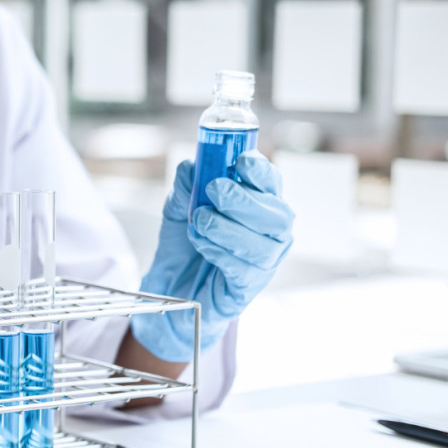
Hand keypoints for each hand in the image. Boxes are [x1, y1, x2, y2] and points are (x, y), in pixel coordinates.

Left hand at [130, 151, 293, 361]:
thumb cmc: (184, 242)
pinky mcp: (249, 286)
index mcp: (260, 204)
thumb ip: (186, 186)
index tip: (241, 161)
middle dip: (245, 200)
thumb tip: (190, 166)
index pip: (273, 183)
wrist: (169, 284)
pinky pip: (245, 270)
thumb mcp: (178, 208)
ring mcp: (264, 261)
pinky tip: (201, 243)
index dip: (261, 171)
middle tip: (215, 189)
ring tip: (200, 221)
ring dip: (229, 228)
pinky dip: (221, 253)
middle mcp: (270, 232)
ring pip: (265, 245)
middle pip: (278, 215)